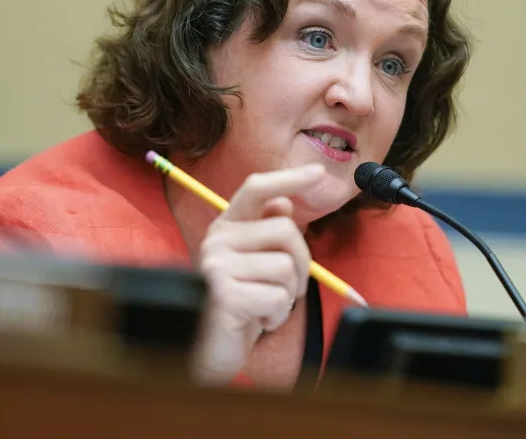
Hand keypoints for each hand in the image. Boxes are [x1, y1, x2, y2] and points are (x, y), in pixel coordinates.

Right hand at [191, 164, 324, 385]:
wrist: (207, 351)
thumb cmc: (238, 306)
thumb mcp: (254, 265)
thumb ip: (266, 233)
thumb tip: (284, 202)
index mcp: (226, 227)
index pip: (256, 188)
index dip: (288, 178)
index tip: (318, 173)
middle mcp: (216, 240)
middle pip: (285, 229)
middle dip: (301, 262)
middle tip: (288, 288)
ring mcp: (217, 266)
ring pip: (286, 267)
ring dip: (288, 295)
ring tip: (266, 307)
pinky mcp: (223, 296)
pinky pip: (277, 298)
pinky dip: (277, 316)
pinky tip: (258, 321)